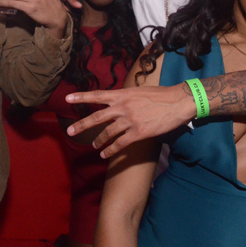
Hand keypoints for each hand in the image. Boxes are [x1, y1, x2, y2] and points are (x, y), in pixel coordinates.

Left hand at [65, 84, 195, 157]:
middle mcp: (123, 107)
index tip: (67, 98)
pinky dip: (110, 150)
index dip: (81, 97)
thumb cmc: (161, 95)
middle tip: (70, 131)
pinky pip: (120, 144)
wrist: (178, 102)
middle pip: (97, 117)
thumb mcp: (139, 91)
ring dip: (99, 141)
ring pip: (108, 133)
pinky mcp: (138, 133)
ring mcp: (130, 120)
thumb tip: (117, 103)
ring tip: (93, 146)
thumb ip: (126, 97)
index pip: (97, 95)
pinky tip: (104, 154)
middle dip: (82, 125)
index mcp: (122, 95)